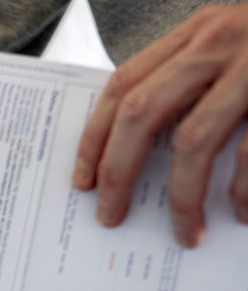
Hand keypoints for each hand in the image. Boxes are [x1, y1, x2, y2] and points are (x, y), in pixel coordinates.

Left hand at [73, 4, 247, 246]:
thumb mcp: (234, 49)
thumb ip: (190, 82)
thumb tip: (131, 154)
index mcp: (198, 33)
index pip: (123, 86)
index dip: (94, 138)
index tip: (82, 183)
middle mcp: (222, 41)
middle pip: (142, 114)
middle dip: (118, 173)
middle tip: (111, 218)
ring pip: (194, 141)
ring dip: (182, 199)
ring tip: (185, 234)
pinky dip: (243, 193)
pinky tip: (241, 216)